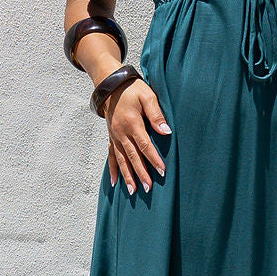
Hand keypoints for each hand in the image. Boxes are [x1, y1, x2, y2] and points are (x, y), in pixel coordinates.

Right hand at [104, 79, 170, 193]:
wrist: (110, 84)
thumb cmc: (132, 89)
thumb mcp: (147, 96)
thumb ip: (156, 114)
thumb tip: (166, 131)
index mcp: (132, 123)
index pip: (144, 145)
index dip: (153, 158)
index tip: (162, 171)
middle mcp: (121, 132)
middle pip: (133, 156)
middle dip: (141, 173)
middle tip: (148, 188)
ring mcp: (114, 136)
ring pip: (122, 160)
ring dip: (128, 176)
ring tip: (133, 191)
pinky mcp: (111, 137)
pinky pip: (111, 156)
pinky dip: (113, 169)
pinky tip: (115, 182)